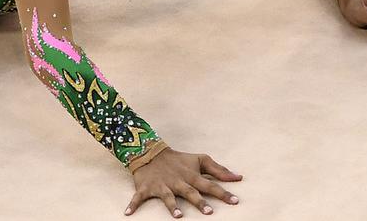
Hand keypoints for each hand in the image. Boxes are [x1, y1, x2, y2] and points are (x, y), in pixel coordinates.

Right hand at [125, 149, 240, 216]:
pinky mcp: (146, 188)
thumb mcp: (200, 160)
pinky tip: (128, 213)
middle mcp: (178, 182)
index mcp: (191, 176)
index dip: (223, 193)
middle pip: (190, 193)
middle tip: (208, 212)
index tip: (235, 201)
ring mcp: (161, 185)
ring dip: (172, 206)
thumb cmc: (179, 160)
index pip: (210, 185)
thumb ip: (219, 170)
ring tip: (178, 216)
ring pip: (168, 197)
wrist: (151, 152)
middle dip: (199, 201)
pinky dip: (132, 204)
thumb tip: (239, 178)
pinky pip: (138, 197)